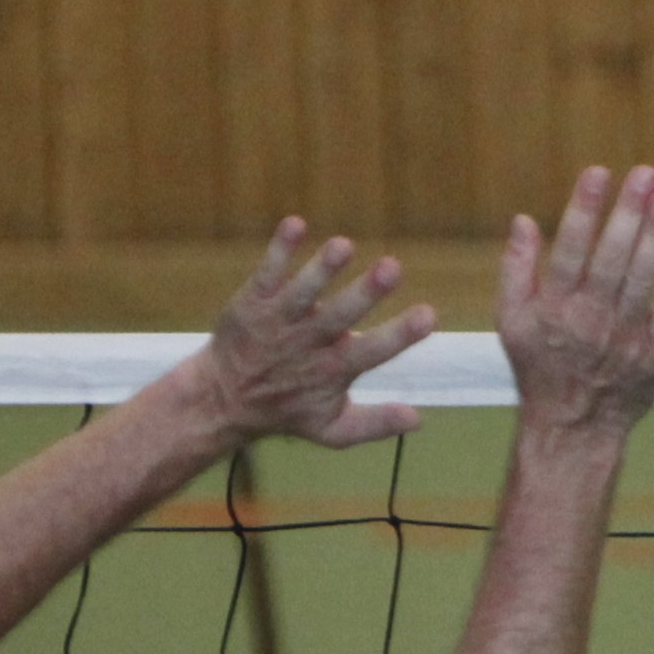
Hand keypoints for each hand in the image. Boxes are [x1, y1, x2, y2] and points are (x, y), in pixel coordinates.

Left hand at [205, 220, 439, 450]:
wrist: (224, 397)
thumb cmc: (288, 409)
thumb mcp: (332, 429)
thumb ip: (376, 423)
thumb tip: (419, 420)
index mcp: (332, 370)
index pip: (372, 352)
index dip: (400, 335)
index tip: (429, 314)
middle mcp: (307, 343)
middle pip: (339, 316)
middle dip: (365, 293)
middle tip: (392, 267)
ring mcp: (279, 320)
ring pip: (302, 292)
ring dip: (322, 268)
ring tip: (344, 245)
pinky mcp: (254, 301)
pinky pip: (268, 273)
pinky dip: (280, 249)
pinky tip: (296, 224)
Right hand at [498, 165, 653, 432]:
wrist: (573, 427)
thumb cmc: (540, 367)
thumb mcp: (511, 322)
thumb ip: (515, 270)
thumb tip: (523, 220)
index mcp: (554, 306)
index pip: (570, 249)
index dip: (584, 210)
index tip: (598, 174)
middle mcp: (590, 318)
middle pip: (612, 258)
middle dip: (628, 213)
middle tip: (646, 173)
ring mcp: (625, 336)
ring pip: (642, 280)